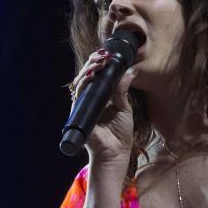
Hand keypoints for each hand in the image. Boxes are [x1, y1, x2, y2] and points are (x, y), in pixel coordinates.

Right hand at [69, 48, 137, 165]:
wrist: (116, 153)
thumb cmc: (120, 133)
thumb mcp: (124, 108)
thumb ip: (123, 91)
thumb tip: (129, 73)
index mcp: (101, 97)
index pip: (97, 76)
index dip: (100, 64)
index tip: (107, 55)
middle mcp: (90, 99)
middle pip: (87, 76)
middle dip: (93, 63)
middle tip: (103, 55)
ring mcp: (83, 106)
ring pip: (81, 82)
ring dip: (88, 70)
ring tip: (98, 62)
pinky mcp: (79, 113)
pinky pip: (79, 96)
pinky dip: (84, 84)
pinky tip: (90, 76)